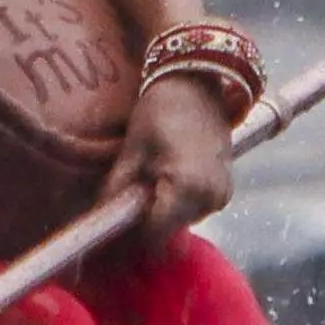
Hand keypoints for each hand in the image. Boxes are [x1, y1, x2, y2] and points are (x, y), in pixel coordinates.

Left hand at [109, 67, 240, 241]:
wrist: (196, 85)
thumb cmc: (160, 112)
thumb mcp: (132, 151)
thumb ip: (117, 192)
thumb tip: (99, 221)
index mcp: (187, 188)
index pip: (155, 235)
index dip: (130, 239)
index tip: (111, 234)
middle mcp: (210, 198)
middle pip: (168, 231)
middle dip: (143, 226)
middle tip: (121, 206)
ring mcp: (221, 195)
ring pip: (181, 222)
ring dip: (160, 213)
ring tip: (143, 184)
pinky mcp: (225, 191)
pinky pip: (194, 210)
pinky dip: (176, 204)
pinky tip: (162, 180)